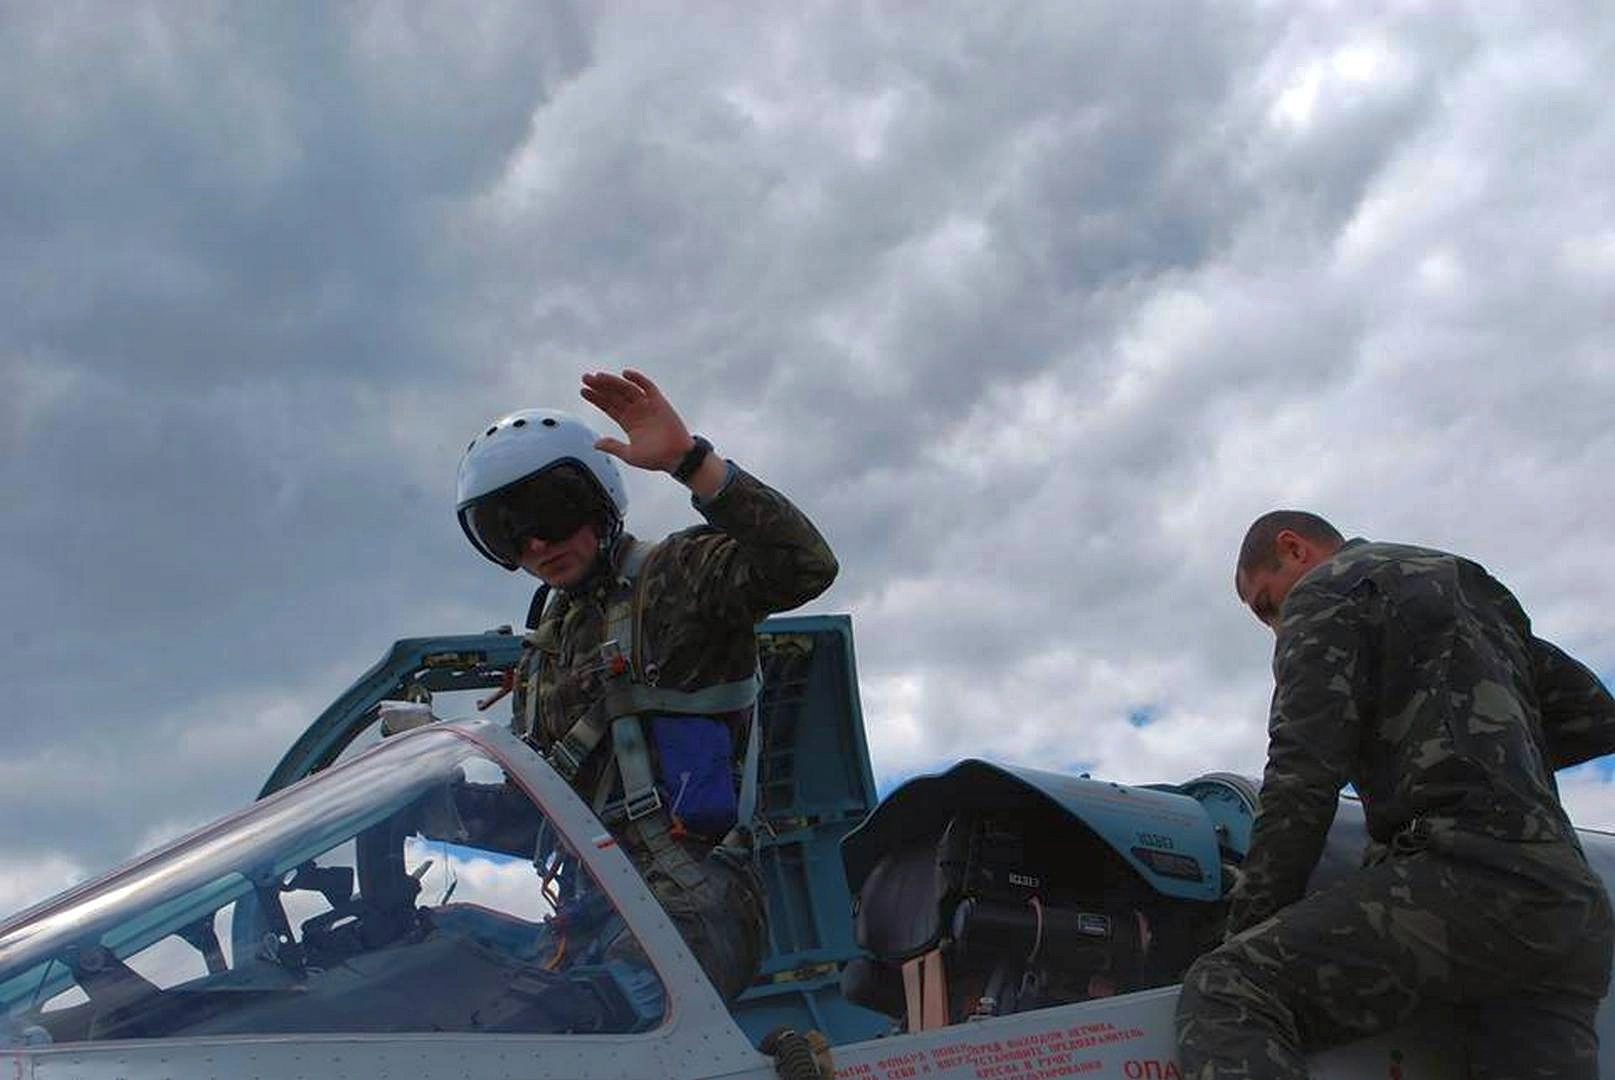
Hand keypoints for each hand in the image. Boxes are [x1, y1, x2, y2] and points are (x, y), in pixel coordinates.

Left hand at [579, 369, 693, 472]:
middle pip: (614, 395)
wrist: (677, 458)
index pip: (609, 406)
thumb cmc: (656, 458)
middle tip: (585, 378)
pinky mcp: (659, 402)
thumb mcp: (629, 454)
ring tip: (598, 377)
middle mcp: (636, 411)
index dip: (596, 398)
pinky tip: (625, 374)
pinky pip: (647, 387)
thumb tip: (595, 444)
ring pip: (627, 389)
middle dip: (600, 387)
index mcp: (628, 422)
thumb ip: (613, 446)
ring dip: (613, 382)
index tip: (583, 391)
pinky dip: (638, 379)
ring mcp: (647, 405)